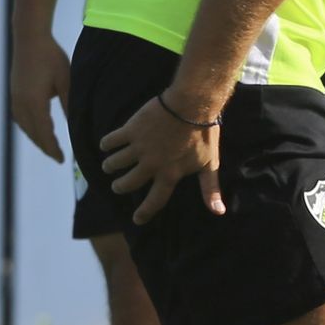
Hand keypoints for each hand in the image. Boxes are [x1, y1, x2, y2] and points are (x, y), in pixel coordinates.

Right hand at [10, 33, 70, 161]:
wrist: (29, 38)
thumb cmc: (51, 56)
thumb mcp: (66, 80)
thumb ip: (69, 104)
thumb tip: (75, 125)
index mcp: (35, 103)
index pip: (45, 134)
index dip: (53, 149)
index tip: (63, 160)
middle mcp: (21, 105)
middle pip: (33, 134)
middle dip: (45, 147)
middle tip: (58, 157)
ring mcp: (15, 99)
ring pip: (25, 127)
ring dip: (37, 138)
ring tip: (49, 146)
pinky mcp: (14, 93)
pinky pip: (20, 119)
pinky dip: (30, 128)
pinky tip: (37, 128)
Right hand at [99, 90, 223, 224]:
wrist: (191, 104)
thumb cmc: (203, 134)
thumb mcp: (209, 164)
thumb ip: (210, 189)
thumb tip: (218, 212)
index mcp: (169, 174)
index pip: (155, 201)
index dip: (145, 213)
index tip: (137, 219)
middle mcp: (150, 164)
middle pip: (129, 183)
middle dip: (120, 187)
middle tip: (117, 186)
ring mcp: (139, 147)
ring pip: (116, 162)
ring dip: (111, 166)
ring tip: (109, 166)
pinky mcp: (132, 129)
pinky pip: (112, 140)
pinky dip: (107, 144)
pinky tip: (106, 145)